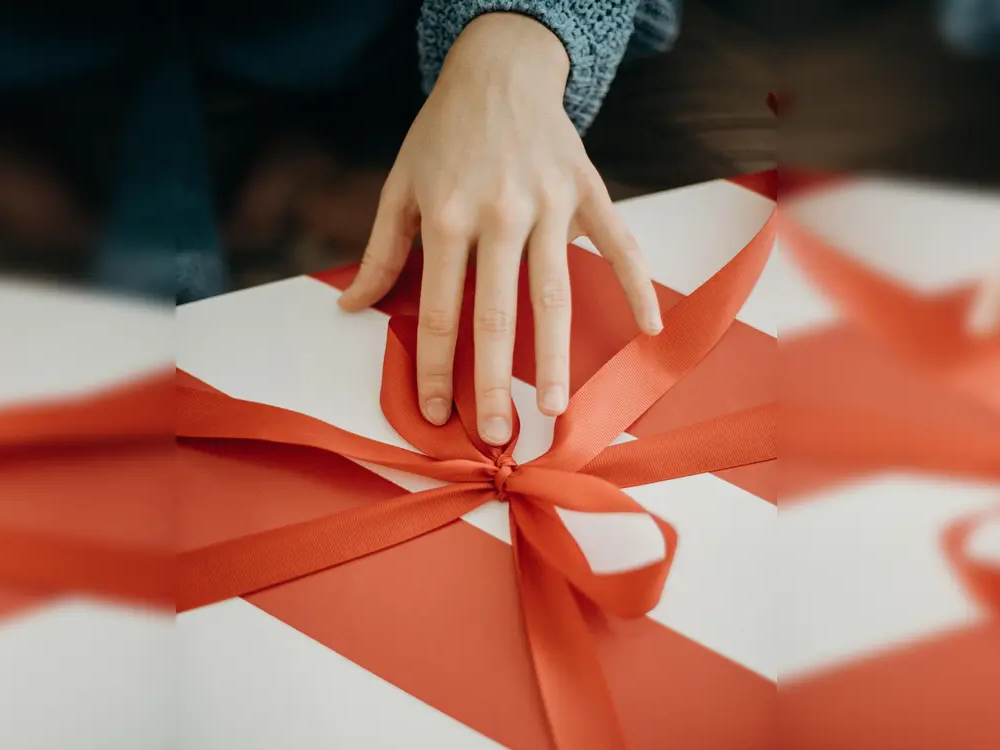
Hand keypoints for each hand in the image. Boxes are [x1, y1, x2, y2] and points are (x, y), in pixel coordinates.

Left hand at [336, 12, 659, 445]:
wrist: (499, 67)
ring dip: (555, 355)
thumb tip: (352, 307)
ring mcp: (550, 203)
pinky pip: (618, 245)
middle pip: (499, 313)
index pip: (443, 309)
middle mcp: (500, 213)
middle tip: (499, 433)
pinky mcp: (587, 191)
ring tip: (556, 406)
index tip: (438, 413)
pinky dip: (637, 286)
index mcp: (448, 215)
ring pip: (555, 293)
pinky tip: (647, 330)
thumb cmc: (444, 133)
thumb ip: (381, 252)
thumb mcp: (401, 184)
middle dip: (496, 380)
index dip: (438, 367)